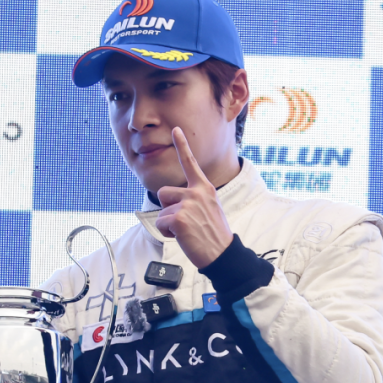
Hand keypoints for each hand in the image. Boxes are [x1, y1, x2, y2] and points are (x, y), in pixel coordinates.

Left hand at [154, 127, 233, 267]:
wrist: (222, 253)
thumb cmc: (213, 234)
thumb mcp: (209, 208)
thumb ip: (194, 198)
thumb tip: (177, 199)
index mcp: (205, 188)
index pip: (191, 163)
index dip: (182, 145)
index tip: (176, 129)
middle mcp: (196, 192)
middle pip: (164, 193)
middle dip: (168, 208)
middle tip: (187, 222)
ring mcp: (187, 204)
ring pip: (161, 209)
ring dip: (168, 222)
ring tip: (187, 230)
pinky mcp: (178, 218)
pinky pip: (160, 222)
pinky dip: (166, 232)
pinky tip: (183, 236)